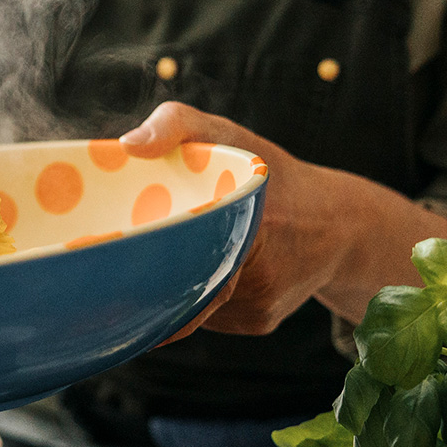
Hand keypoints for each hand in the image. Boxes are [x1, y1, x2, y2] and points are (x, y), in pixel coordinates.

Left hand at [120, 101, 446, 342]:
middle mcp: (259, 275)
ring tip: (151, 262)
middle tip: (104, 271)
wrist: (342, 224)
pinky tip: (199, 272)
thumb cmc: (276, 174)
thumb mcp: (231, 134)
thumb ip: (178, 123)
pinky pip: (209, 316)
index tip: (109, 251)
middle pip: (181, 286)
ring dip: (170, 286)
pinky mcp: (259, 322)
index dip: (144, 253)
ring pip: (191, 304)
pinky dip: (195, 295)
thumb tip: (129, 144)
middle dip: (145, 279)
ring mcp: (259, 305)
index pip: (182, 248)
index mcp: (252, 224)